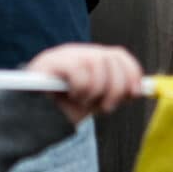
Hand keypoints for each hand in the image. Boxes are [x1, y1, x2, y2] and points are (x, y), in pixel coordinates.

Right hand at [24, 44, 147, 124]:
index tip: (135, 93)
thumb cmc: (64, 110)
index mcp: (92, 59)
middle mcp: (80, 52)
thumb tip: (140, 89)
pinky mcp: (51, 61)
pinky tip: (71, 94)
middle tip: (104, 106)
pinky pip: (79, 71)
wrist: (32, 119)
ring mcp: (65, 55)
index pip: (119, 55)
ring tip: (82, 100)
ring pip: (97, 64)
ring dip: (94, 91)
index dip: (132, 73)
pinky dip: (80, 88)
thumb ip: (115, 92)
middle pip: (111, 59)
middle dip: (115, 87)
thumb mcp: (95, 102)